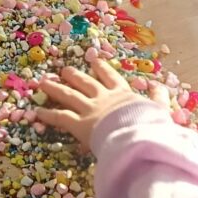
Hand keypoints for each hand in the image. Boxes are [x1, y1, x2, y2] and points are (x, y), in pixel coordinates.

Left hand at [37, 62, 169, 149]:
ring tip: (44, 82)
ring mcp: (90, 109)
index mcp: (123, 94)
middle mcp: (103, 98)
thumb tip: (158, 86)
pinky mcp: (80, 124)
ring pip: (69, 95)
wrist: (138, 137)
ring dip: (56, 88)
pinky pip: (60, 117)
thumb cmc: (150, 126)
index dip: (102, 68)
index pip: (111, 77)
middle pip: (86, 83)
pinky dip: (48, 114)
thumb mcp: (160, 110)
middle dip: (74, 75)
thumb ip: (158, 98)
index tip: (94, 60)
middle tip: (65, 70)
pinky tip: (37, 111)